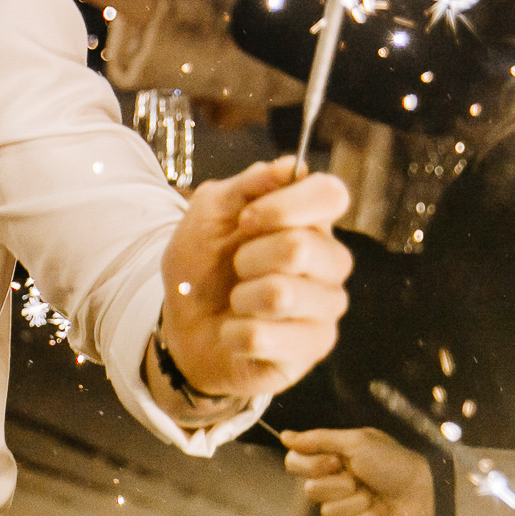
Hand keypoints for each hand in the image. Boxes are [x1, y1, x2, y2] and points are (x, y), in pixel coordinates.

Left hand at [159, 157, 351, 401]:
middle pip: (302, 246)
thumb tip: (291, 166)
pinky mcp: (312, 348)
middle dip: (249, 256)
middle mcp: (329, 263)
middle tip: (236, 267)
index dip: (287, 204)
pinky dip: (233, 332)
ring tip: (237, 301)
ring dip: (241, 296)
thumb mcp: (207, 216)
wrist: (183, 327)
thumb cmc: (203, 267)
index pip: (331, 195)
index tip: (247, 220)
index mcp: (309, 221)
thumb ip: (245, 186)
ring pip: (282, 294)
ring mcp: (325, 308)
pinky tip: (235, 332)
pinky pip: (262, 336)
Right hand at [282, 427, 436, 515]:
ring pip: (327, 511)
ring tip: (374, 495)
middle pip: (309, 490)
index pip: (295, 462)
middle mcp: (334, 480)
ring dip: (355, 502)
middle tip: (358, 478)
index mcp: (331, 457)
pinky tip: (381, 510)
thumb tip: (284, 436)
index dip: (310, 465)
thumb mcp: (356, 442)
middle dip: (336, 485)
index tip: (335, 461)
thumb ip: (318, 439)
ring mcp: (345, 504)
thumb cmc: (392, 462)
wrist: (424, 492)